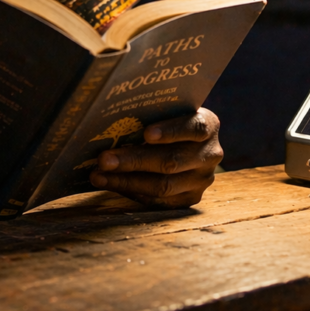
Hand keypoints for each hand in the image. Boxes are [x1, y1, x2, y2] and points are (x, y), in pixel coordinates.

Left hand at [89, 107, 222, 207]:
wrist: (186, 140)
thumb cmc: (167, 118)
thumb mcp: (168, 109)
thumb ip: (152, 111)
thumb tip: (112, 115)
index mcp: (208, 125)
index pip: (194, 128)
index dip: (171, 131)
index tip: (147, 133)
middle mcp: (210, 154)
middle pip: (172, 161)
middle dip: (134, 161)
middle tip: (104, 159)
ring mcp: (202, 180)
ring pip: (164, 185)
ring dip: (127, 181)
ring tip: (99, 174)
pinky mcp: (190, 198)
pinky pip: (160, 201)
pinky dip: (132, 192)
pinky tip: (110, 183)